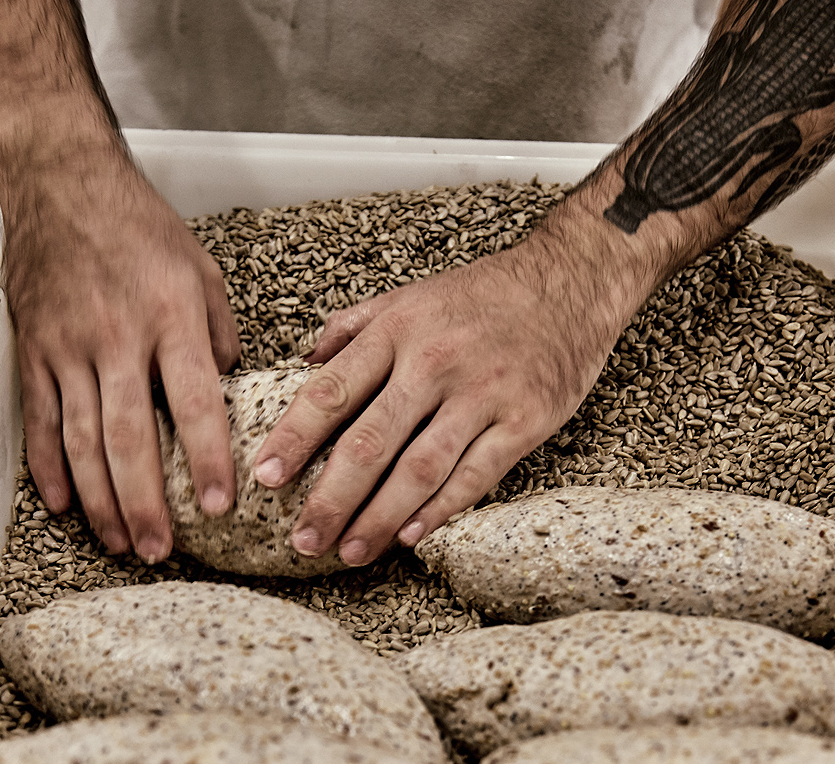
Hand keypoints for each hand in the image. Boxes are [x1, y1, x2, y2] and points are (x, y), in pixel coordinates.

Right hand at [1, 148, 239, 562]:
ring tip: (122, 541)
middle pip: (129, 437)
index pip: (194, 402)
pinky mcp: (35, 351)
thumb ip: (221, 334)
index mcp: (169, 317)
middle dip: (146, 501)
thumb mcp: (204, 272)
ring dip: (101, 500)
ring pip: (82, 440)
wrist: (65, 186)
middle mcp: (117, 338)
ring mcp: (68, 347)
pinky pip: (41, 420)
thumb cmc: (141, 227)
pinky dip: (49, 468)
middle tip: (161, 549)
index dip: (208, 459)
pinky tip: (64, 504)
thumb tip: (227, 387)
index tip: (220, 504)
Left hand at [254, 202, 646, 565]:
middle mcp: (434, 363)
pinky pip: (475, 476)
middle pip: (369, 442)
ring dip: (378, 517)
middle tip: (302, 539)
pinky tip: (410, 535)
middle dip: (329, 497)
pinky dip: (439, 510)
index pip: (332, 391)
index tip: (265, 477)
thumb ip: (354, 325)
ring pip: (419, 469)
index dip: (293, 438)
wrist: (569, 283)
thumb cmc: (482, 293)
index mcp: (398, 331)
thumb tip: (305, 360)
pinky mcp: (524, 420)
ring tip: (348, 551)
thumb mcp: (411, 294)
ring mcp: (482, 394)